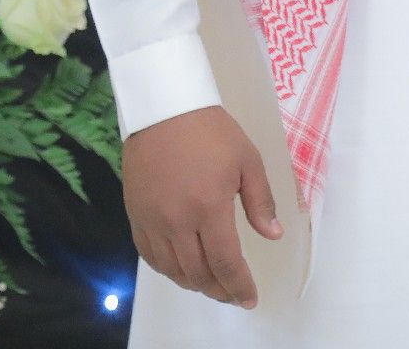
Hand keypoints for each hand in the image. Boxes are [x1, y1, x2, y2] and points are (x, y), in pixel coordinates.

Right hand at [123, 104, 284, 308]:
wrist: (163, 109)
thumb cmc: (212, 131)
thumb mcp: (247, 160)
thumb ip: (260, 201)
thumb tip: (273, 235)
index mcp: (209, 207)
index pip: (225, 262)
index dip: (239, 285)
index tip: (250, 299)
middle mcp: (177, 222)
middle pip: (198, 272)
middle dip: (219, 290)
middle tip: (234, 295)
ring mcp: (152, 221)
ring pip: (173, 270)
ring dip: (195, 284)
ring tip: (213, 286)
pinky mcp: (135, 216)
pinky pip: (150, 256)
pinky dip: (168, 270)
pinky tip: (182, 269)